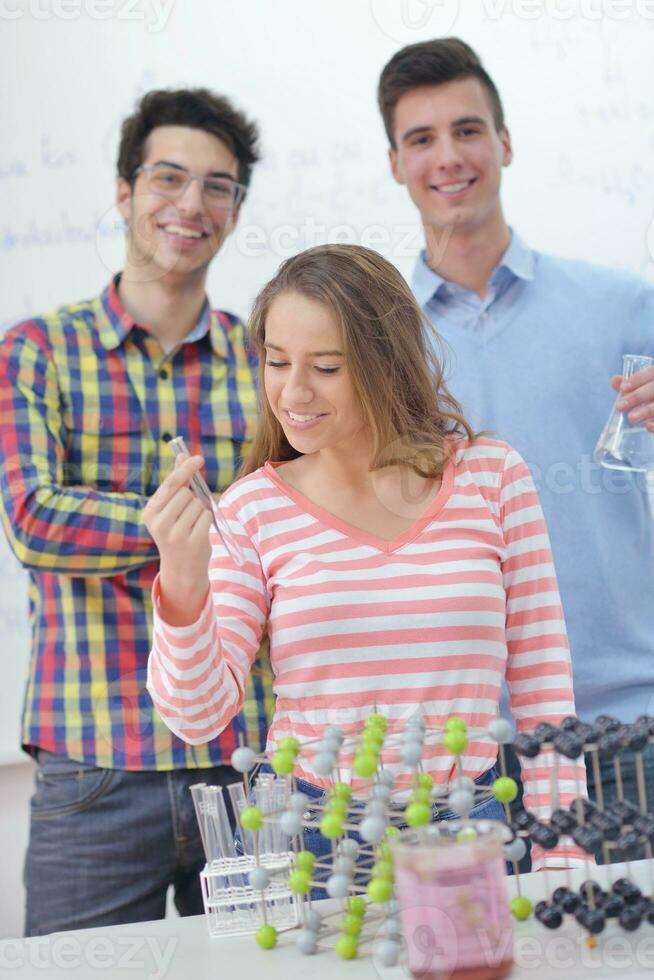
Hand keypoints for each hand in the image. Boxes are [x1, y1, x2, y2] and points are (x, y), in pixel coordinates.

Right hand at [144, 455, 211, 625]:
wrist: (182, 567)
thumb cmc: (177, 531)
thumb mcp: (171, 508)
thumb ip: (177, 482)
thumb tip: (183, 454)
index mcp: (150, 512)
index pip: (171, 484)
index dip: (185, 469)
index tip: (197, 458)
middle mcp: (159, 523)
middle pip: (186, 493)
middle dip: (192, 499)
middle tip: (187, 515)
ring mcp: (176, 534)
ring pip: (198, 504)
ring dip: (200, 510)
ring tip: (192, 525)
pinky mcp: (193, 542)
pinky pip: (207, 516)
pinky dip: (207, 519)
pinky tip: (199, 531)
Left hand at [611, 365, 653, 430]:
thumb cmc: (652, 398)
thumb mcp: (643, 390)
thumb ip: (631, 386)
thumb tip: (614, 380)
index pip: (651, 372)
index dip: (637, 379)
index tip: (622, 388)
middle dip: (637, 396)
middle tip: (619, 406)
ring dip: (647, 410)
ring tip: (631, 418)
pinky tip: (648, 426)